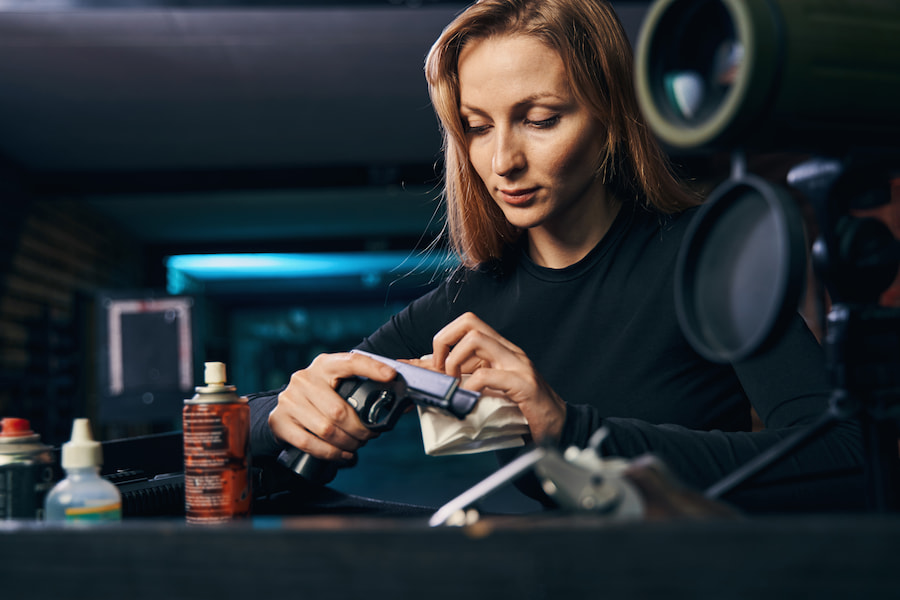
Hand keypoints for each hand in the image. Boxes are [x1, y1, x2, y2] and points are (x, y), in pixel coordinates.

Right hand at [268, 352, 396, 461]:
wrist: (284, 408)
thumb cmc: (320, 397)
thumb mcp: (336, 385)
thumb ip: (361, 389)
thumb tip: (401, 404)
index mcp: (324, 365)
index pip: (351, 362)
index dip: (372, 368)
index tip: (391, 376)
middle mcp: (304, 379)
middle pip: (339, 410)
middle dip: (360, 429)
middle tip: (369, 435)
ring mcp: (289, 400)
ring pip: (326, 429)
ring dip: (347, 444)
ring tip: (356, 445)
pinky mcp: (279, 421)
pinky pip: (310, 443)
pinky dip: (331, 453)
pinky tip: (343, 455)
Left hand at [431, 312, 565, 443]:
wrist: (558, 428)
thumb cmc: (522, 411)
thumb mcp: (489, 389)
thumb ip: (465, 379)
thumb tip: (431, 373)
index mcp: (500, 350)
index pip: (467, 324)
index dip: (444, 339)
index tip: (436, 366)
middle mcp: (509, 351)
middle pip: (469, 322)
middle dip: (444, 342)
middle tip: (441, 371)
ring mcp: (518, 365)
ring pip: (476, 340)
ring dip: (455, 362)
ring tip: (455, 386)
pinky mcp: (524, 384)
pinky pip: (488, 375)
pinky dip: (471, 387)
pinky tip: (470, 400)